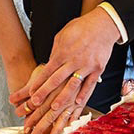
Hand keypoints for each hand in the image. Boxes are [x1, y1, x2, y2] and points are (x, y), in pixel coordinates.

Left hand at [11, 7, 119, 133]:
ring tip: (55, 108)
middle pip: (56, 79)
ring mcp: (86, 65)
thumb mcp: (63, 35)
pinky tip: (78, 103)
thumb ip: (55, 50)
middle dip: (45, 92)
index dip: (39, 82)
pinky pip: (90, 83)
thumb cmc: (81, 28)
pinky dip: (84, 94)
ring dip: (63, 97)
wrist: (103, 24)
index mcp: (62, 52)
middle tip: (35, 103)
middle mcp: (73, 60)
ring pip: (72, 84)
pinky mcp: (98, 68)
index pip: (47, 70)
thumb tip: (49, 62)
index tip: (31, 93)